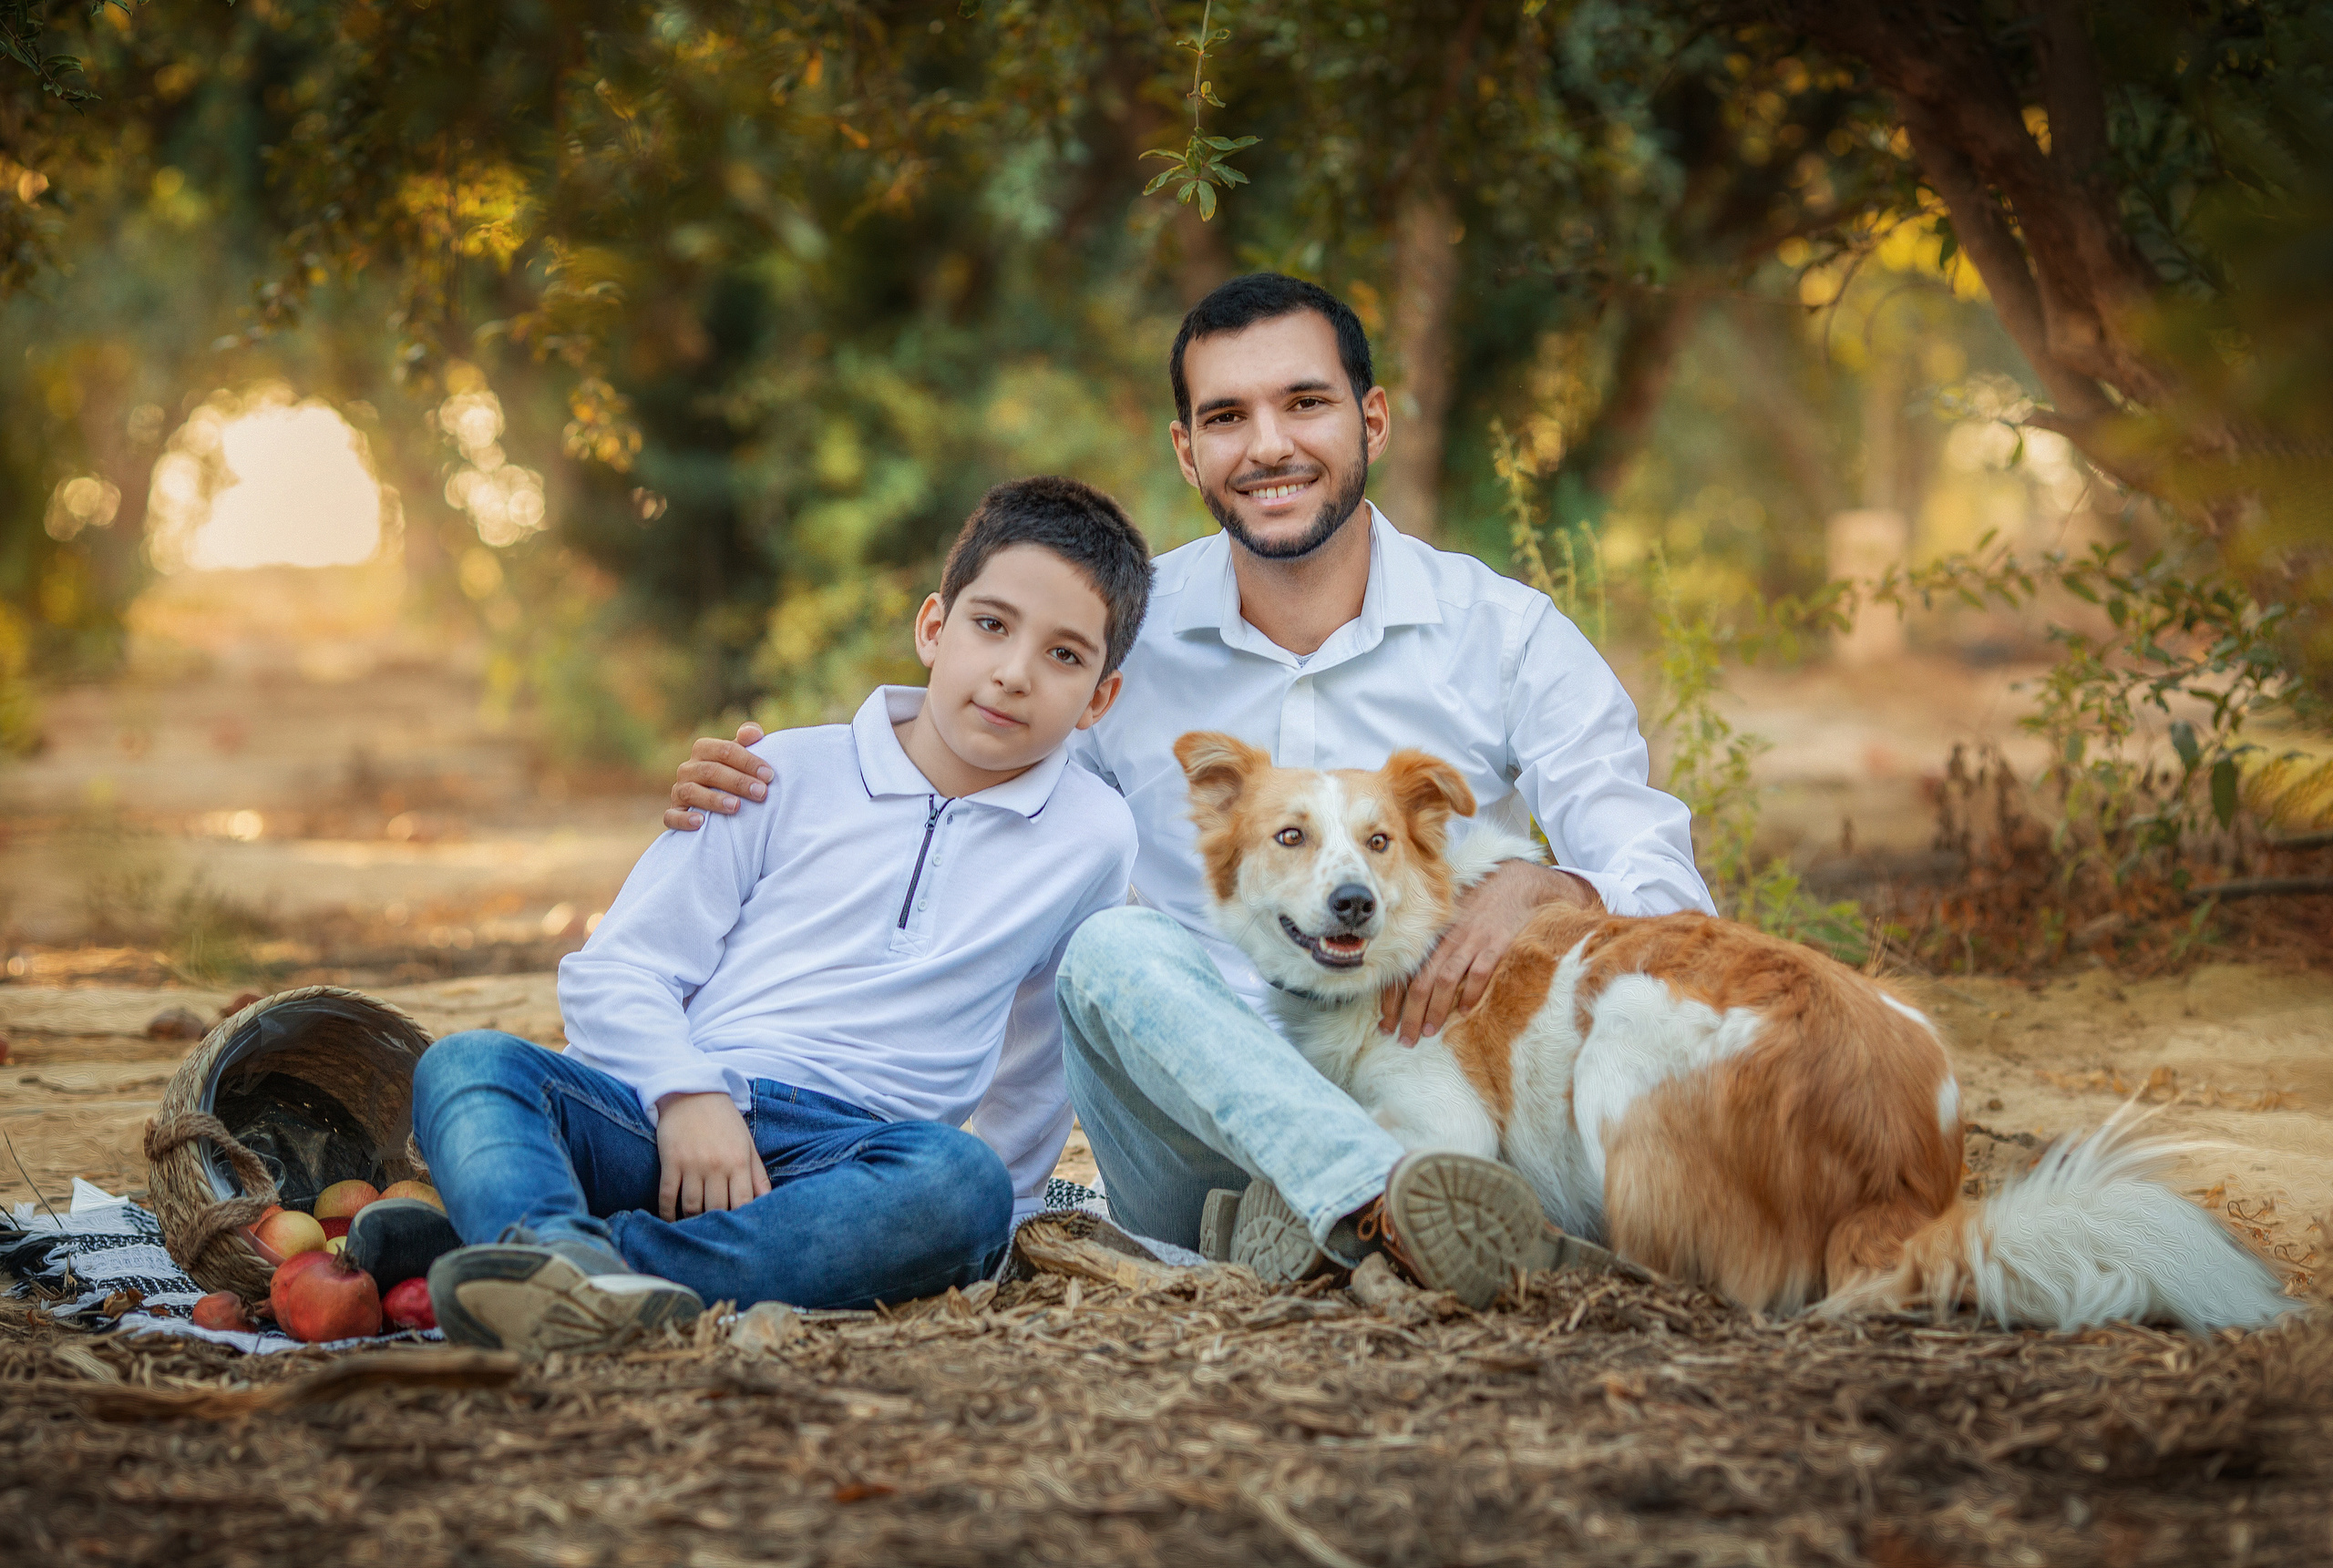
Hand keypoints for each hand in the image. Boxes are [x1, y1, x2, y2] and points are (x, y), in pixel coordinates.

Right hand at [654, 1092, 770, 1220]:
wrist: (692, 1092)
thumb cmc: (724, 1120)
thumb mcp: (747, 1143)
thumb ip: (757, 1173)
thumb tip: (766, 1200)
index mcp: (739, 1162)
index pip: (742, 1203)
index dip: (740, 1221)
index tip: (737, 1231)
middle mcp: (717, 1165)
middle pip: (716, 1209)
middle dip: (716, 1224)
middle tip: (714, 1234)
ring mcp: (692, 1164)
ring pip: (692, 1207)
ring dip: (692, 1221)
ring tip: (693, 1229)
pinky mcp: (670, 1161)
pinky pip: (667, 1195)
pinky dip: (667, 1212)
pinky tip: (670, 1220)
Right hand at [665, 723, 771, 830]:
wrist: (713, 802)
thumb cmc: (733, 774)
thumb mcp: (740, 756)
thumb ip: (747, 741)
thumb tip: (754, 734)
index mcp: (704, 750)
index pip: (724, 750)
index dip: (748, 761)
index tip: (769, 775)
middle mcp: (688, 769)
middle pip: (710, 771)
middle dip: (737, 781)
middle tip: (761, 793)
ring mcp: (678, 791)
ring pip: (690, 792)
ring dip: (713, 799)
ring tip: (736, 807)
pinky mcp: (673, 813)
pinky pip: (671, 816)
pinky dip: (683, 819)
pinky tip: (700, 823)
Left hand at [1378, 862, 1601, 1044]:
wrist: (1516, 883)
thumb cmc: (1482, 904)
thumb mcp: (1453, 920)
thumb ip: (1438, 945)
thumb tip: (1417, 979)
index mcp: (1434, 937)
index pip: (1405, 972)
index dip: (1392, 1001)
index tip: (1385, 1025)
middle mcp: (1449, 939)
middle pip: (1421, 981)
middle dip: (1410, 1013)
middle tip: (1404, 1039)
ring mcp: (1472, 940)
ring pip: (1446, 979)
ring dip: (1435, 1008)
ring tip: (1428, 1031)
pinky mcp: (1497, 942)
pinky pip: (1480, 971)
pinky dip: (1471, 993)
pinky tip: (1464, 1012)